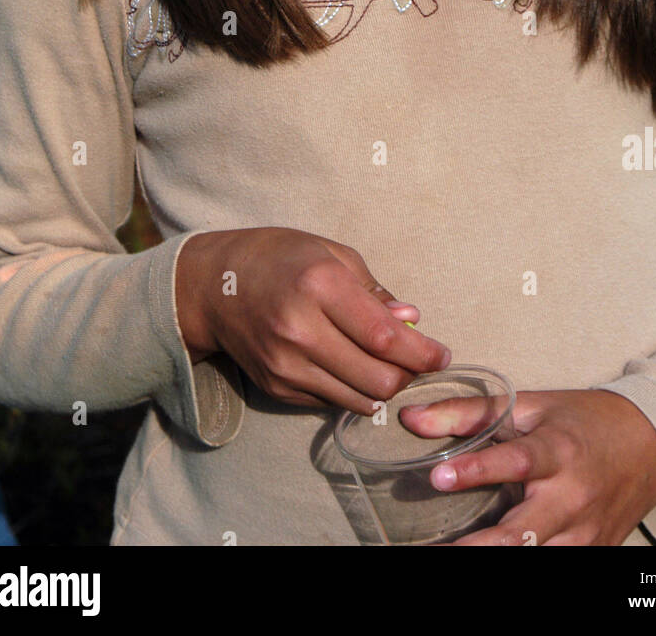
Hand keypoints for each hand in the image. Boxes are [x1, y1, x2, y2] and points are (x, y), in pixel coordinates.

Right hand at [174, 227, 451, 414]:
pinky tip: (353, 368)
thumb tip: (412, 322)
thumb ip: (375, 292)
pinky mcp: (276, 387)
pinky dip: (353, 391)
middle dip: (407, 375)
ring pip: (358, 399)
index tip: (442, 354)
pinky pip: (331, 402)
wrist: (213, 286)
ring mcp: (285, 364)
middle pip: (377, 378)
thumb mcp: (332, 254)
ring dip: (383, 388)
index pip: (384, 337)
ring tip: (388, 366)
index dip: (422, 353)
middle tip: (417, 361)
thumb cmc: (279, 258)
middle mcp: (300, 330)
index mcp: (319, 286)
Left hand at [399, 387, 655, 545]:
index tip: (438, 476)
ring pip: (537, 560)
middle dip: (478, 548)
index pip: (516, 462)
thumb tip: (410, 417)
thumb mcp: (530, 405)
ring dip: (493, 561)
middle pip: (524, 534)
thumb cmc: (582, 421)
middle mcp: (572, 497)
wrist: (649, 444)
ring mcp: (584, 534)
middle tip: (433, 550)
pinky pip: (553, 567)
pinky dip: (521, 566)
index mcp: (558, 451)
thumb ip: (469, 413)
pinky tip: (486, 560)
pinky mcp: (592, 554)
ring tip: (448, 556)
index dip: (478, 469)